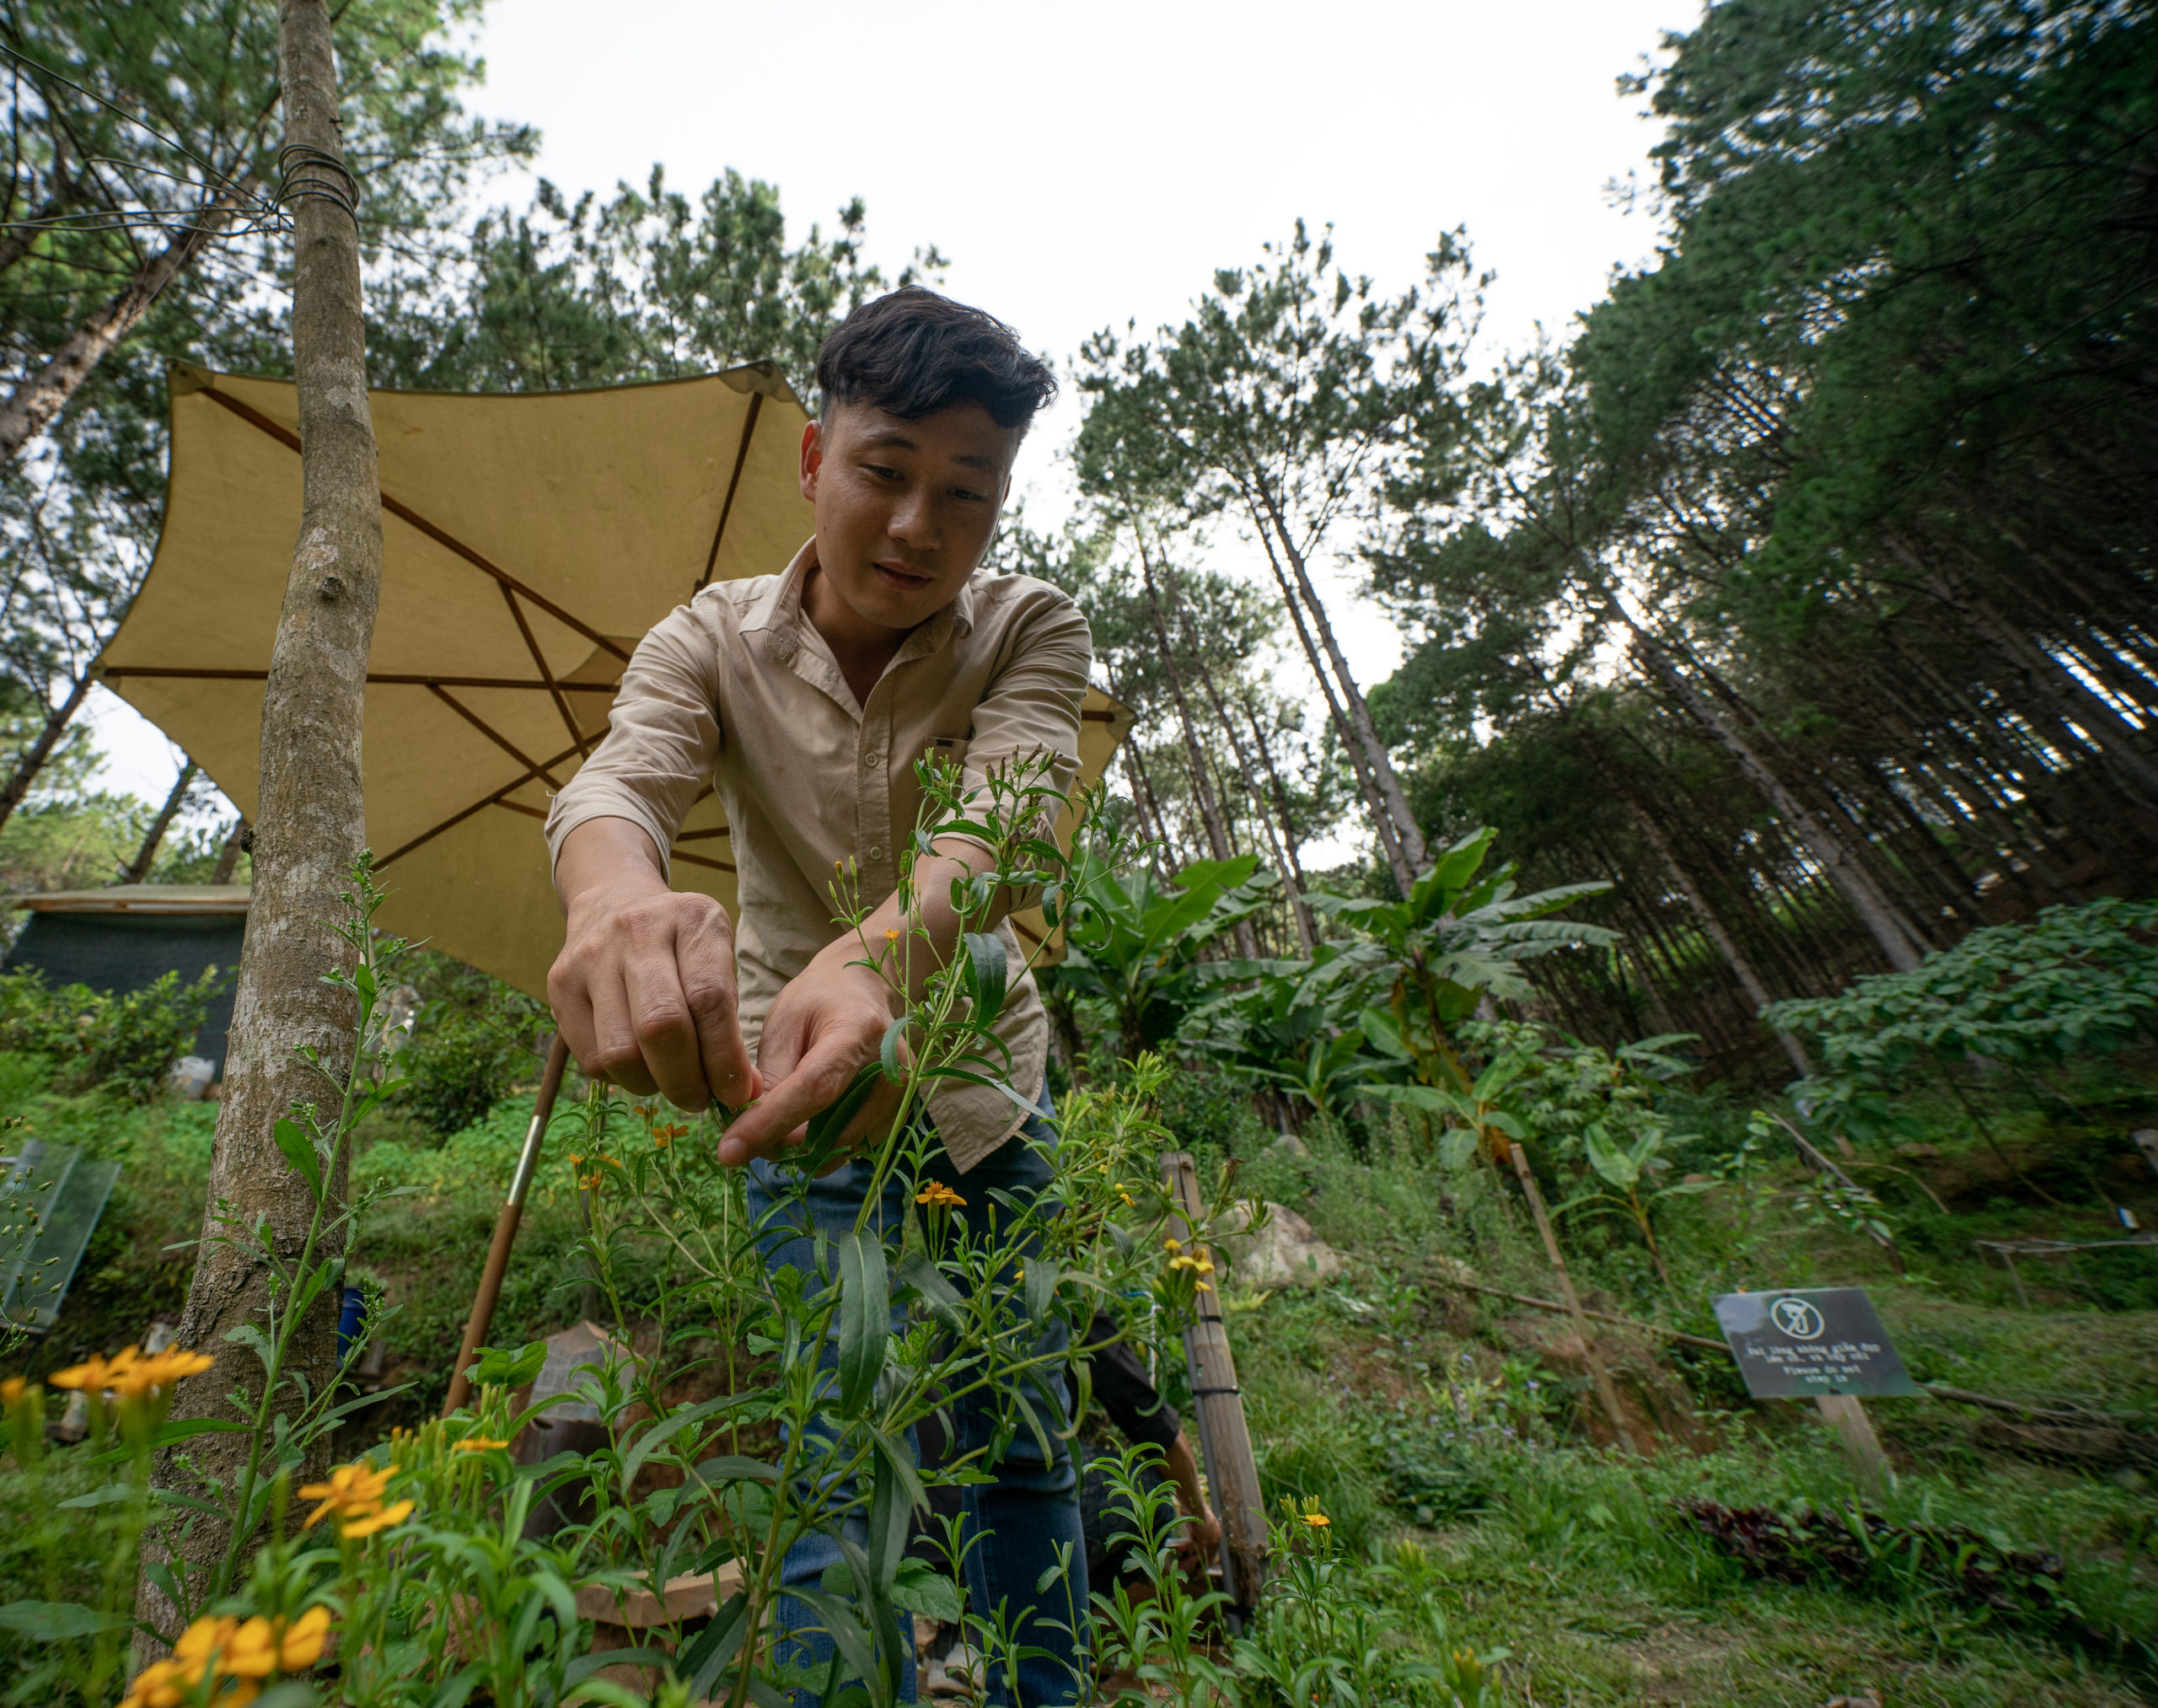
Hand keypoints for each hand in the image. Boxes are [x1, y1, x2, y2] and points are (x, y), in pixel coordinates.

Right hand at [548, 818, 757, 1111]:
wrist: (614, 901)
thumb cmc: (680, 945)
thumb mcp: (717, 959)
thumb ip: (730, 1021)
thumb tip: (745, 1093)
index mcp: (692, 919)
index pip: (710, 1000)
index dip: (725, 1059)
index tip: (739, 1093)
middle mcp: (638, 930)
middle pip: (660, 1027)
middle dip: (686, 1081)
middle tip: (701, 1099)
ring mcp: (591, 955)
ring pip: (620, 1051)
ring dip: (652, 1085)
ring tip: (670, 1084)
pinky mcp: (559, 983)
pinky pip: (590, 1058)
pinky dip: (621, 1078)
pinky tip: (639, 1066)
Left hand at [717, 937, 901, 1167]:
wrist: (863, 992)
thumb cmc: (818, 1000)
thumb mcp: (783, 1023)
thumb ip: (772, 1076)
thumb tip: (754, 1130)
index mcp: (859, 1030)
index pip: (815, 1088)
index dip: (771, 1123)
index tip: (729, 1150)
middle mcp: (892, 1067)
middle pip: (832, 1129)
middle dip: (781, 1143)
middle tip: (744, 1136)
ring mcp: (901, 1094)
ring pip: (841, 1147)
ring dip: (801, 1149)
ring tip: (777, 1122)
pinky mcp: (898, 1114)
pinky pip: (853, 1148)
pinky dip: (822, 1147)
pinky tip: (806, 1122)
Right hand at [1176, 1506, 1221, 1563]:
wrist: (1195, 1503)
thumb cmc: (1194, 1508)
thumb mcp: (1198, 1522)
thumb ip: (1197, 1532)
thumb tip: (1191, 1539)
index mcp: (1216, 1532)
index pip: (1212, 1549)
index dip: (1207, 1558)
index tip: (1204, 1566)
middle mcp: (1215, 1537)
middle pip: (1208, 1555)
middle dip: (1202, 1565)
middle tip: (1198, 1574)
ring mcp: (1210, 1540)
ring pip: (1199, 1555)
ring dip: (1189, 1562)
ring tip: (1181, 1568)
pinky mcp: (1203, 1540)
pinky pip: (1192, 1548)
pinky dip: (1185, 1551)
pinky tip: (1177, 1553)